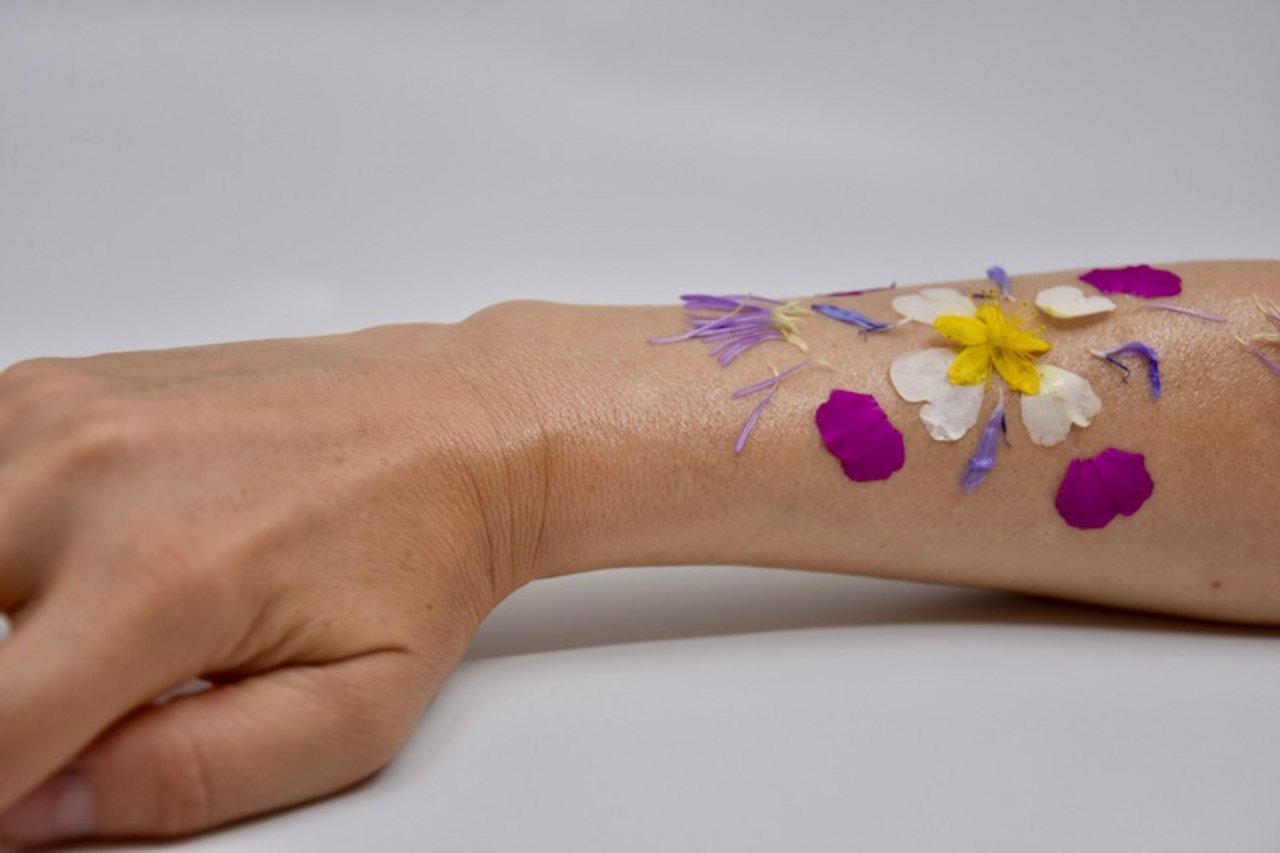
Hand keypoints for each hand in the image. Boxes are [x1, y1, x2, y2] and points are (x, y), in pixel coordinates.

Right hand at [0, 321, 539, 843]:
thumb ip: (184, 777)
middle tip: (99, 686)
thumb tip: (31, 814)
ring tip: (103, 618)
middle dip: (5, 687)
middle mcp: (88, 479)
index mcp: (160, 580)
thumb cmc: (420, 552)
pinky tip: (92, 549)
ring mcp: (60, 415)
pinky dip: (1, 536)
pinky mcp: (52, 386)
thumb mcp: (348, 713)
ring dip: (2, 609)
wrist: (456, 425)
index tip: (39, 779)